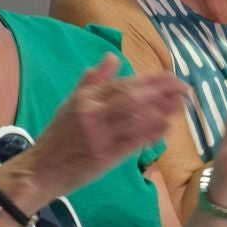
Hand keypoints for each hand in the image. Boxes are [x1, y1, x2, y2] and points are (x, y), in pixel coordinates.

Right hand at [34, 59, 191, 194]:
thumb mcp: (71, 102)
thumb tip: (113, 57)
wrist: (42, 169)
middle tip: (183, 88)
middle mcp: (93, 114)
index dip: (149, 80)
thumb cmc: (58, 136)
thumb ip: (94, 80)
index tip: (170, 76)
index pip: (123, 84)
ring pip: (135, 118)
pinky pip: (132, 141)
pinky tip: (167, 127)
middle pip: (132, 98)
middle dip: (161, 92)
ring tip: (181, 104)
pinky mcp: (105, 157)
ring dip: (161, 110)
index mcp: (85, 99)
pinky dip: (151, 133)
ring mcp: (100, 136)